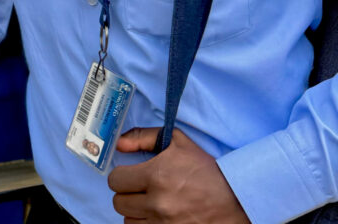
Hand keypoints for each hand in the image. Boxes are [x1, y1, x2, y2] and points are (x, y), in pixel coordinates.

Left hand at [107, 127, 248, 223]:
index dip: (121, 176)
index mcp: (155, 176)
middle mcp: (158, 204)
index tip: (130, 176)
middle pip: (119, 203)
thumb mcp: (176, 141)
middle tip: (140, 190)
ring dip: (136, 212)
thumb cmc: (205, 169)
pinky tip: (156, 217)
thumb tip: (118, 144)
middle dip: (127, 194)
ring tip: (149, 204)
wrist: (236, 199)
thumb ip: (143, 137)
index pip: (116, 181)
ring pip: (129, 222)